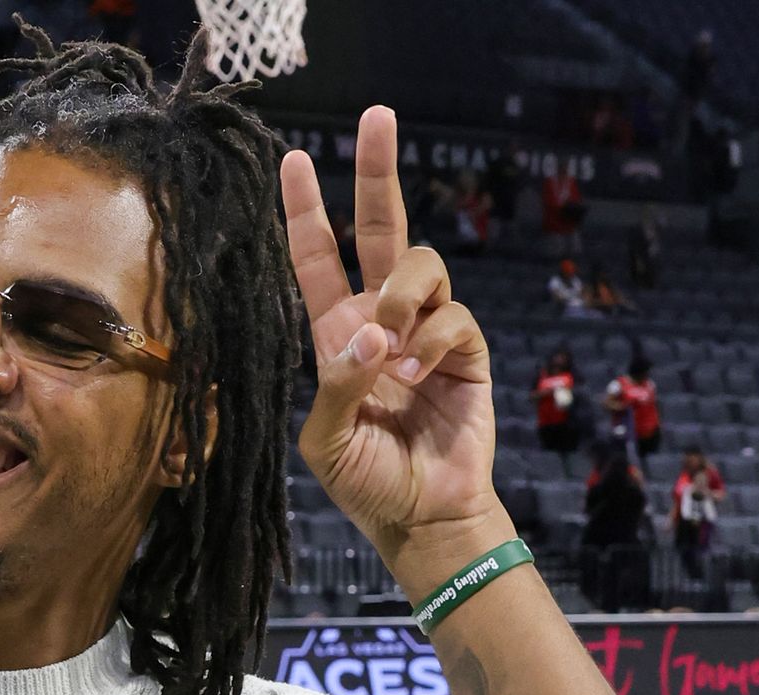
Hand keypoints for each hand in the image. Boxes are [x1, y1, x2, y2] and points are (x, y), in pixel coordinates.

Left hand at [282, 107, 508, 579]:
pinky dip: (430, 344)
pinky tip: (419, 380)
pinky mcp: (466, 349)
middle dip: (375, 171)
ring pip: (419, 266)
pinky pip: (451, 317)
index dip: (305, 211)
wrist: (421, 515)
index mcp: (334, 334)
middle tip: (377, 115)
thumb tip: (371, 336)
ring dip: (400, 299)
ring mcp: (425, 330)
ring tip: (391, 354)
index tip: (292, 161)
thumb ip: (337, 384)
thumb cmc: (364, 480)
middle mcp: (379, 320)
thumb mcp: (325, 438)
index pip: (317, 259)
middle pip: (380, 228)